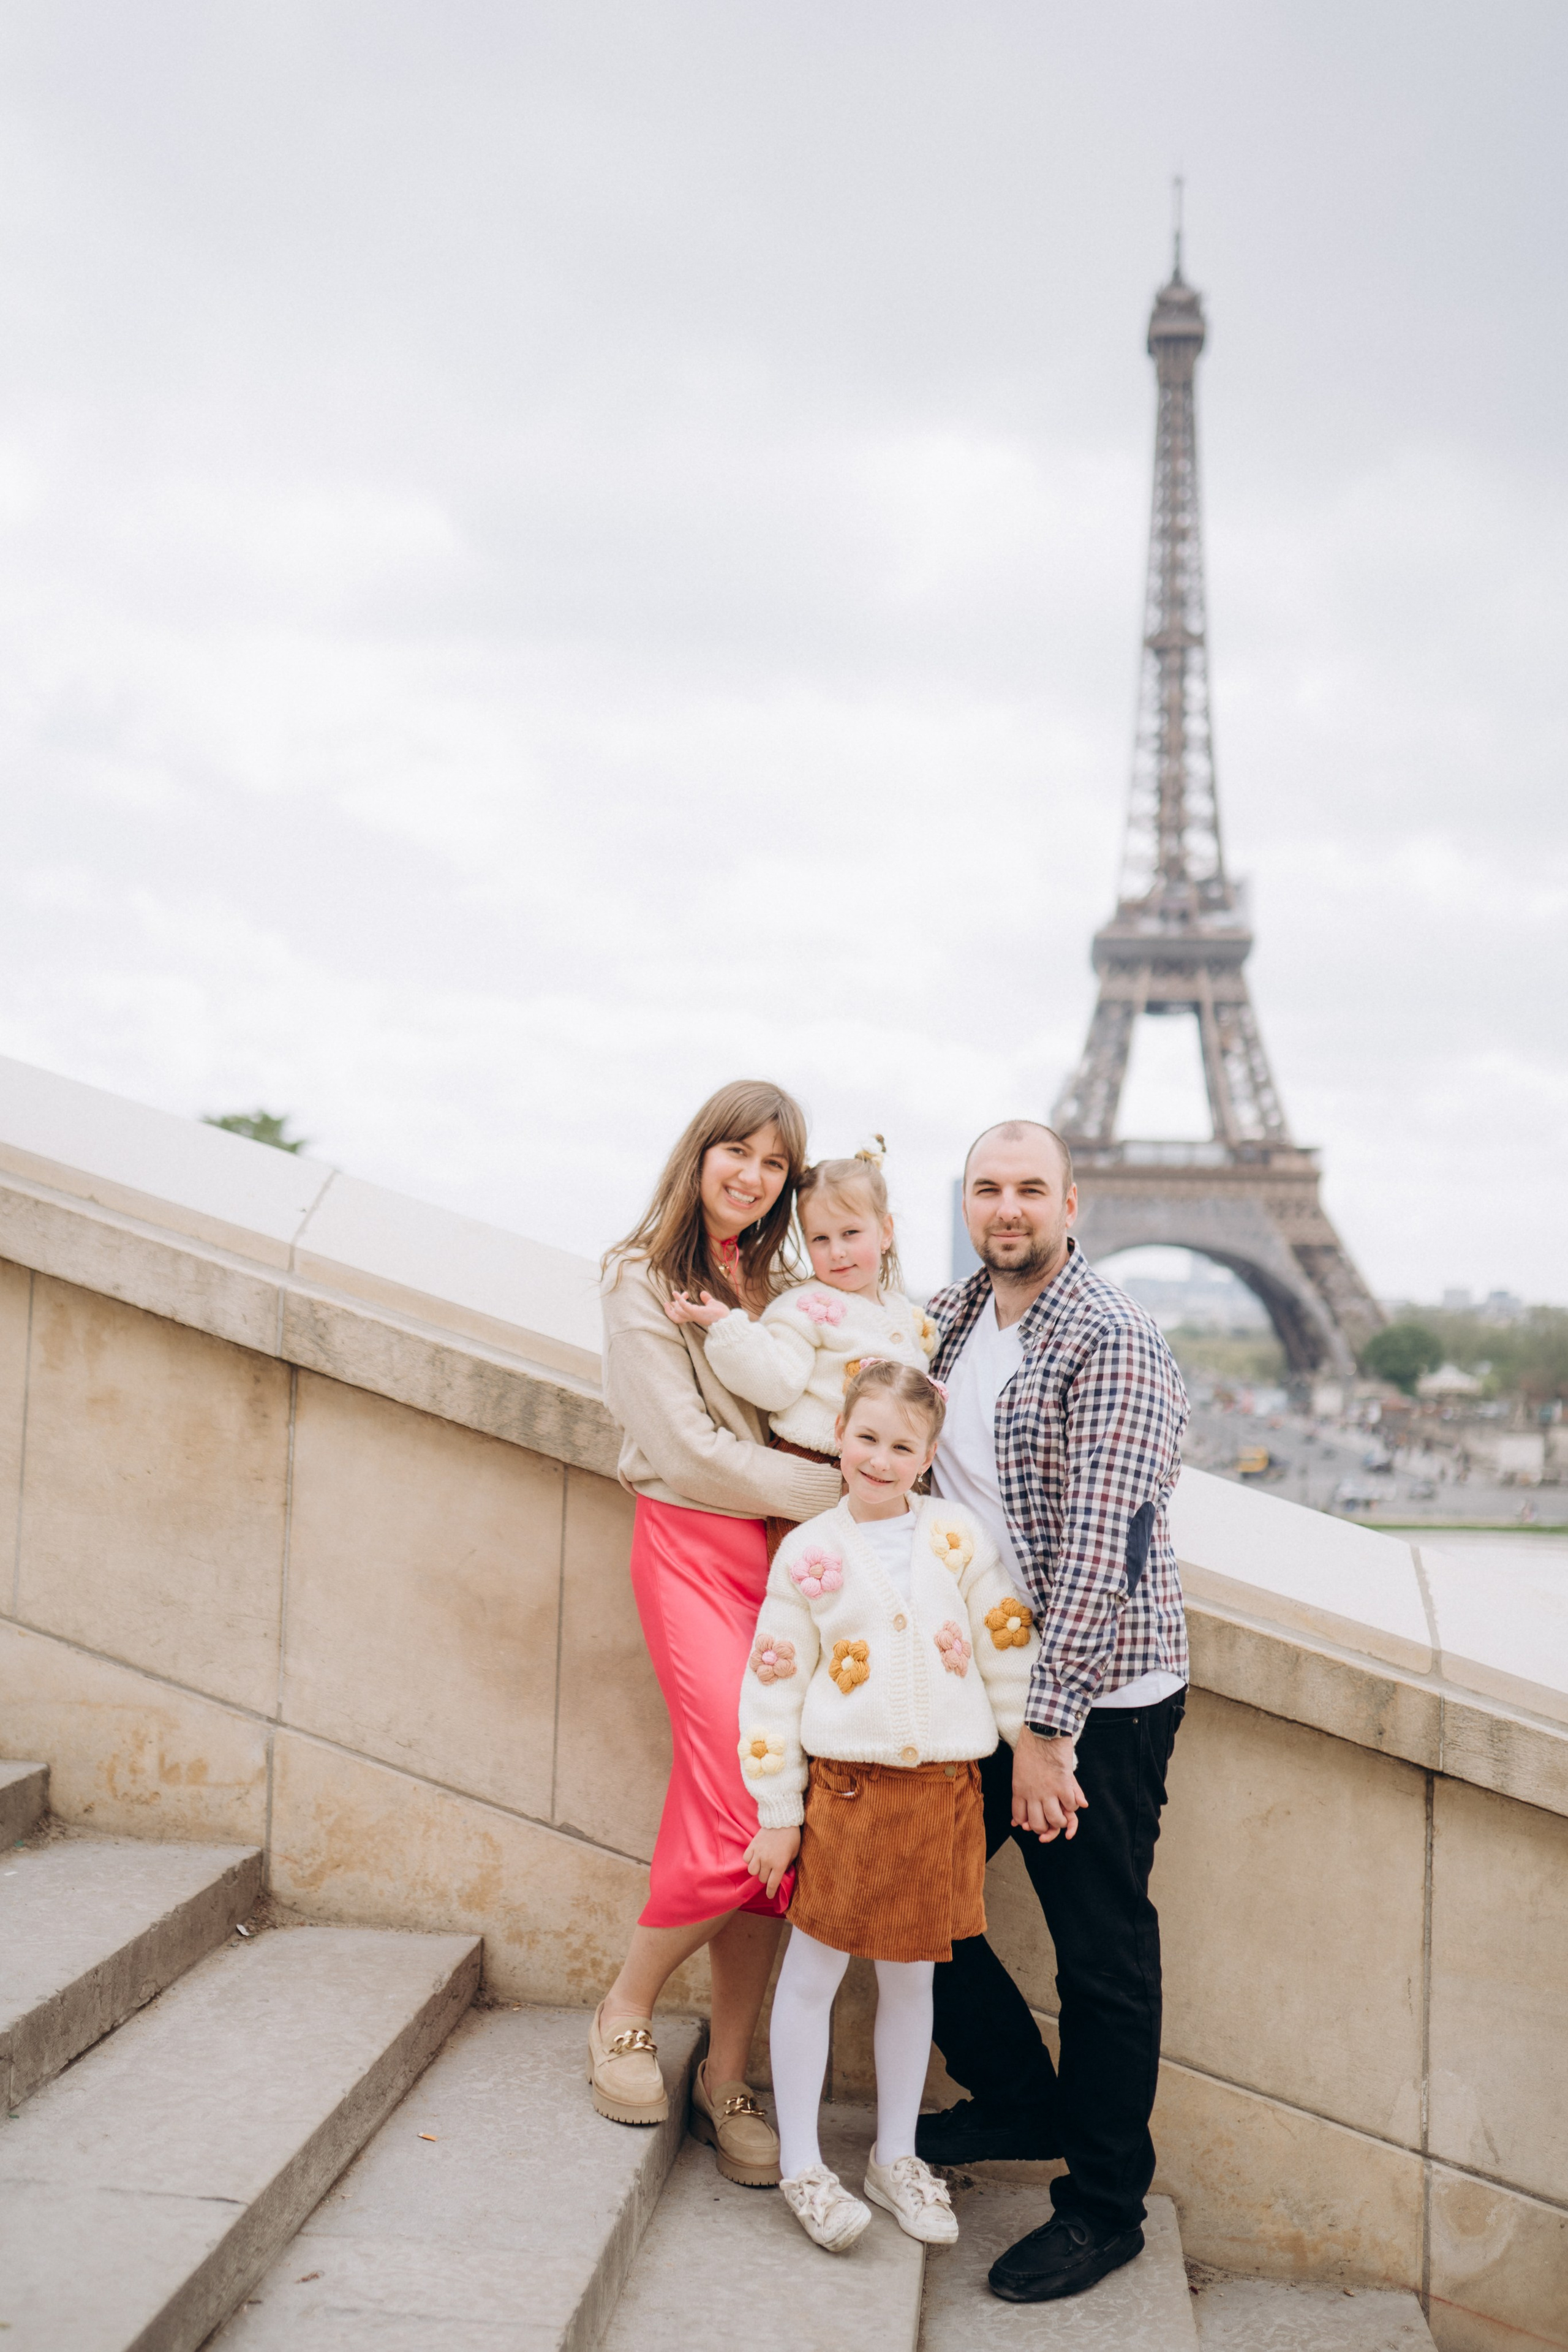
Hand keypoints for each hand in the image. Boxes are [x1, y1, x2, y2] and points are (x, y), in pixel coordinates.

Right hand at [664, 1289, 732, 1328]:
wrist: (728, 1319)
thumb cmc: (722, 1315)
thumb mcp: (712, 1304)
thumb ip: (706, 1299)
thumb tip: (702, 1293)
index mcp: (695, 1316)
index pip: (681, 1315)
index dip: (676, 1309)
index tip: (675, 1301)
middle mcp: (693, 1317)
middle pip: (676, 1318)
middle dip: (669, 1311)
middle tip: (666, 1302)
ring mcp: (694, 1315)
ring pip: (677, 1312)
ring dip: (676, 1302)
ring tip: (674, 1293)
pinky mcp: (696, 1312)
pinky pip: (684, 1307)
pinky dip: (679, 1300)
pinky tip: (676, 1293)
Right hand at [743, 1825, 799, 1900]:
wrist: (782, 1819)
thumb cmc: (792, 1837)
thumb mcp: (795, 1853)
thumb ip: (788, 1865)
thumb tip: (782, 1874)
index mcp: (779, 1864)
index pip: (772, 1884)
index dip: (770, 1892)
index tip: (770, 1895)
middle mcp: (767, 1861)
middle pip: (762, 1878)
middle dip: (766, 1878)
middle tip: (770, 1873)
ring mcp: (758, 1853)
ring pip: (752, 1871)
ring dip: (757, 1870)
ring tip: (761, 1866)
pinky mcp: (752, 1846)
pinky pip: (746, 1859)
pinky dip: (750, 1860)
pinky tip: (755, 1858)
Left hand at [1010, 1724, 1085, 1843]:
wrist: (1042, 1730)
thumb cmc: (1030, 1746)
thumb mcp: (1019, 1770)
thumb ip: (1022, 1793)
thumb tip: (1018, 1821)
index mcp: (1018, 1789)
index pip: (1019, 1817)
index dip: (1027, 1824)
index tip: (1031, 1823)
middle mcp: (1032, 1794)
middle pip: (1037, 1824)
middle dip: (1045, 1830)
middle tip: (1050, 1824)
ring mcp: (1048, 1791)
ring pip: (1054, 1820)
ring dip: (1061, 1822)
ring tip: (1063, 1818)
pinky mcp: (1063, 1785)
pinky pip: (1070, 1807)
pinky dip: (1073, 1807)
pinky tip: (1072, 1800)